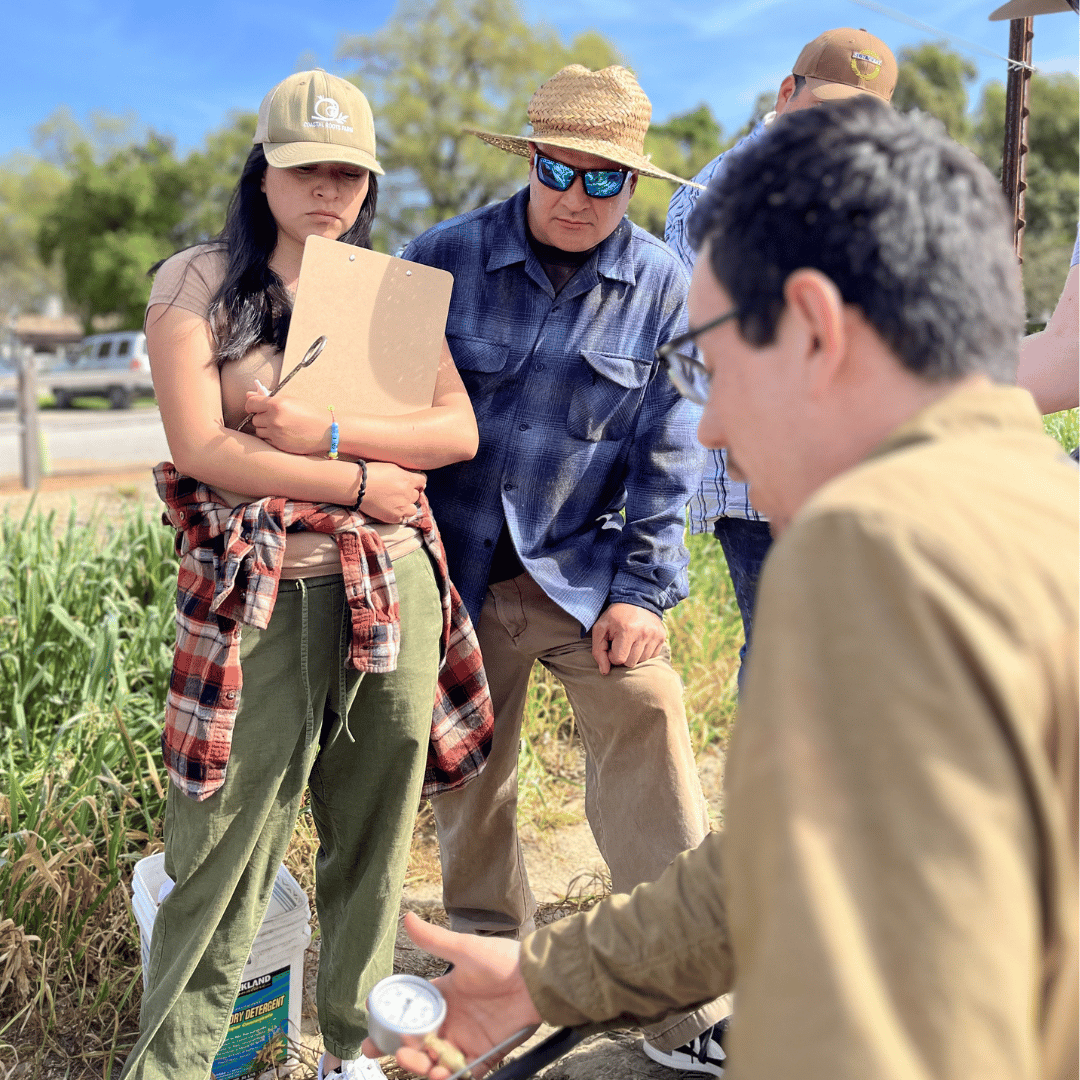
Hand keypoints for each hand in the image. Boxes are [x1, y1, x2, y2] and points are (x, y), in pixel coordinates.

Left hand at [244, 392, 328, 454]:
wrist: (326, 431)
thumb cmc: (308, 413)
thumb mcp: (290, 400)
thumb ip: (268, 398)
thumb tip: (248, 395)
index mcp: (276, 404)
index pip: (250, 404)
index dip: (252, 406)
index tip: (256, 408)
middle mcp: (274, 419)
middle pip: (254, 419)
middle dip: (262, 418)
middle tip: (275, 418)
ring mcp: (276, 433)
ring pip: (259, 431)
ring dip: (266, 429)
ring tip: (280, 427)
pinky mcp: (279, 445)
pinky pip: (266, 441)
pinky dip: (272, 438)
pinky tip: (284, 435)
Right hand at [360, 462, 425, 522]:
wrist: (358, 486)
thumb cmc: (371, 473)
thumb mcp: (391, 467)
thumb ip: (403, 474)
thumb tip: (411, 478)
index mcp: (408, 480)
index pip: (422, 481)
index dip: (418, 483)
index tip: (414, 484)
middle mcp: (408, 494)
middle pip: (416, 495)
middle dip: (409, 493)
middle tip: (398, 493)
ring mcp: (401, 507)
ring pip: (412, 509)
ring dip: (407, 506)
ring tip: (397, 504)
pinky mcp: (393, 517)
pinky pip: (401, 518)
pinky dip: (397, 515)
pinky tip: (389, 510)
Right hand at [361, 912, 539, 1077]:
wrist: (535, 980)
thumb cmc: (502, 960)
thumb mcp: (464, 949)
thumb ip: (434, 940)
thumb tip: (407, 917)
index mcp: (443, 995)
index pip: (409, 1011)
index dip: (389, 1019)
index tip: (371, 1022)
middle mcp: (451, 1020)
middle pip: (416, 1041)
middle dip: (397, 1049)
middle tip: (379, 1049)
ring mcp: (465, 1038)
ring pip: (433, 1060)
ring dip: (418, 1065)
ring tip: (412, 1061)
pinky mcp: (483, 1055)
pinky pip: (461, 1073)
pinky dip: (448, 1077)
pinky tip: (439, 1074)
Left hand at [590, 603, 666, 674]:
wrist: (636, 600)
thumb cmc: (615, 617)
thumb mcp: (600, 628)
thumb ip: (598, 651)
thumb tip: (604, 672)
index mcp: (627, 630)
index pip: (619, 659)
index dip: (612, 655)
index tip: (611, 645)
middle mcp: (644, 633)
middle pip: (630, 663)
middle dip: (623, 656)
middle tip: (620, 643)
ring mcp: (655, 635)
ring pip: (641, 660)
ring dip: (633, 655)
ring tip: (630, 641)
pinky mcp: (662, 637)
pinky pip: (652, 656)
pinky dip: (644, 652)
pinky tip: (639, 641)